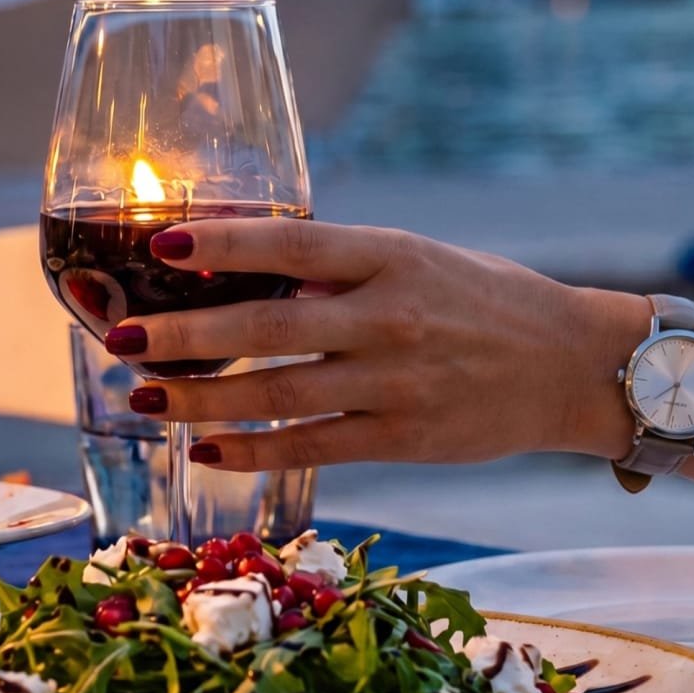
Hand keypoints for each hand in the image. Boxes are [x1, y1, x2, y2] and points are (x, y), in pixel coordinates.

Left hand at [109, 219, 645, 471]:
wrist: (571, 365)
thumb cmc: (483, 299)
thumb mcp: (416, 258)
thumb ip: (339, 266)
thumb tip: (246, 268)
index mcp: (389, 255)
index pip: (291, 242)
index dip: (221, 243)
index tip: (159, 245)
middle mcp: (387, 316)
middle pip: (266, 326)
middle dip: (185, 334)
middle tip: (123, 338)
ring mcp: (394, 381)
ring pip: (276, 394)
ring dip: (200, 399)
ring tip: (143, 397)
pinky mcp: (403, 438)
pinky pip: (312, 446)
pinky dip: (253, 449)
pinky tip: (207, 448)